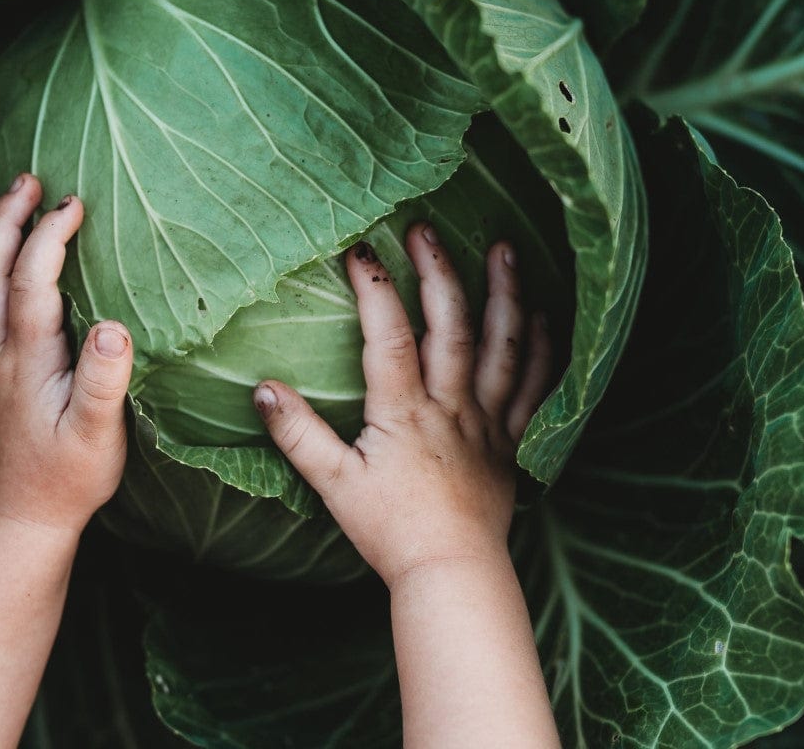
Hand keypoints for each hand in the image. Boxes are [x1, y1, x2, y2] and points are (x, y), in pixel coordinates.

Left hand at [0, 174, 132, 538]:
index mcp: (27, 359)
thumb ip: (105, 382)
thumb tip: (112, 327)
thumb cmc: (69, 476)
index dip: (48, 236)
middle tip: (23, 178)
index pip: (31, 280)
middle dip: (2, 219)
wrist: (19, 519)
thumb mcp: (100, 436)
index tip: (71, 202)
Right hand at [253, 224, 552, 588]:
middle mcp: (451, 405)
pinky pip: (534, 387)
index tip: (361, 250)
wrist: (451, 574)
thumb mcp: (332, 484)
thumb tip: (261, 389)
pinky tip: (541, 316)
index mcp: (404, 411)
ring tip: (505, 250)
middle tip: (427, 230)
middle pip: (450, 327)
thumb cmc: (389, 530)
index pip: (389, 336)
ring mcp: (487, 421)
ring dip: (505, 295)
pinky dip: (541, 349)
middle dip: (438, 272)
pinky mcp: (512, 442)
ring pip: (502, 347)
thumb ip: (297, 434)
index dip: (376, 289)